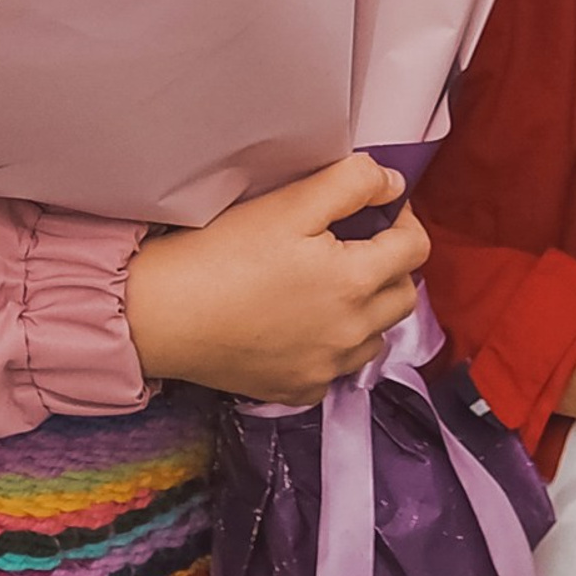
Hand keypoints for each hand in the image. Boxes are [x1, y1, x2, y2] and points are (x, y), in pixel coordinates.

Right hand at [124, 158, 430, 404]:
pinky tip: (303, 324)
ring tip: (331, 283)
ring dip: (368, 309)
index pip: (415, 248)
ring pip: (376, 337)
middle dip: (391, 264)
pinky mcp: (297, 391)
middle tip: (355, 243)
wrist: (160, 315)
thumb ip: (352, 184)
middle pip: (403, 296)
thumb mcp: (290, 202)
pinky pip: (337, 370)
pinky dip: (333, 347)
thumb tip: (393, 185)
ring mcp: (325, 370)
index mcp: (355, 283)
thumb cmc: (221, 253)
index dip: (403, 219)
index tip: (377, 208)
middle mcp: (350, 335)